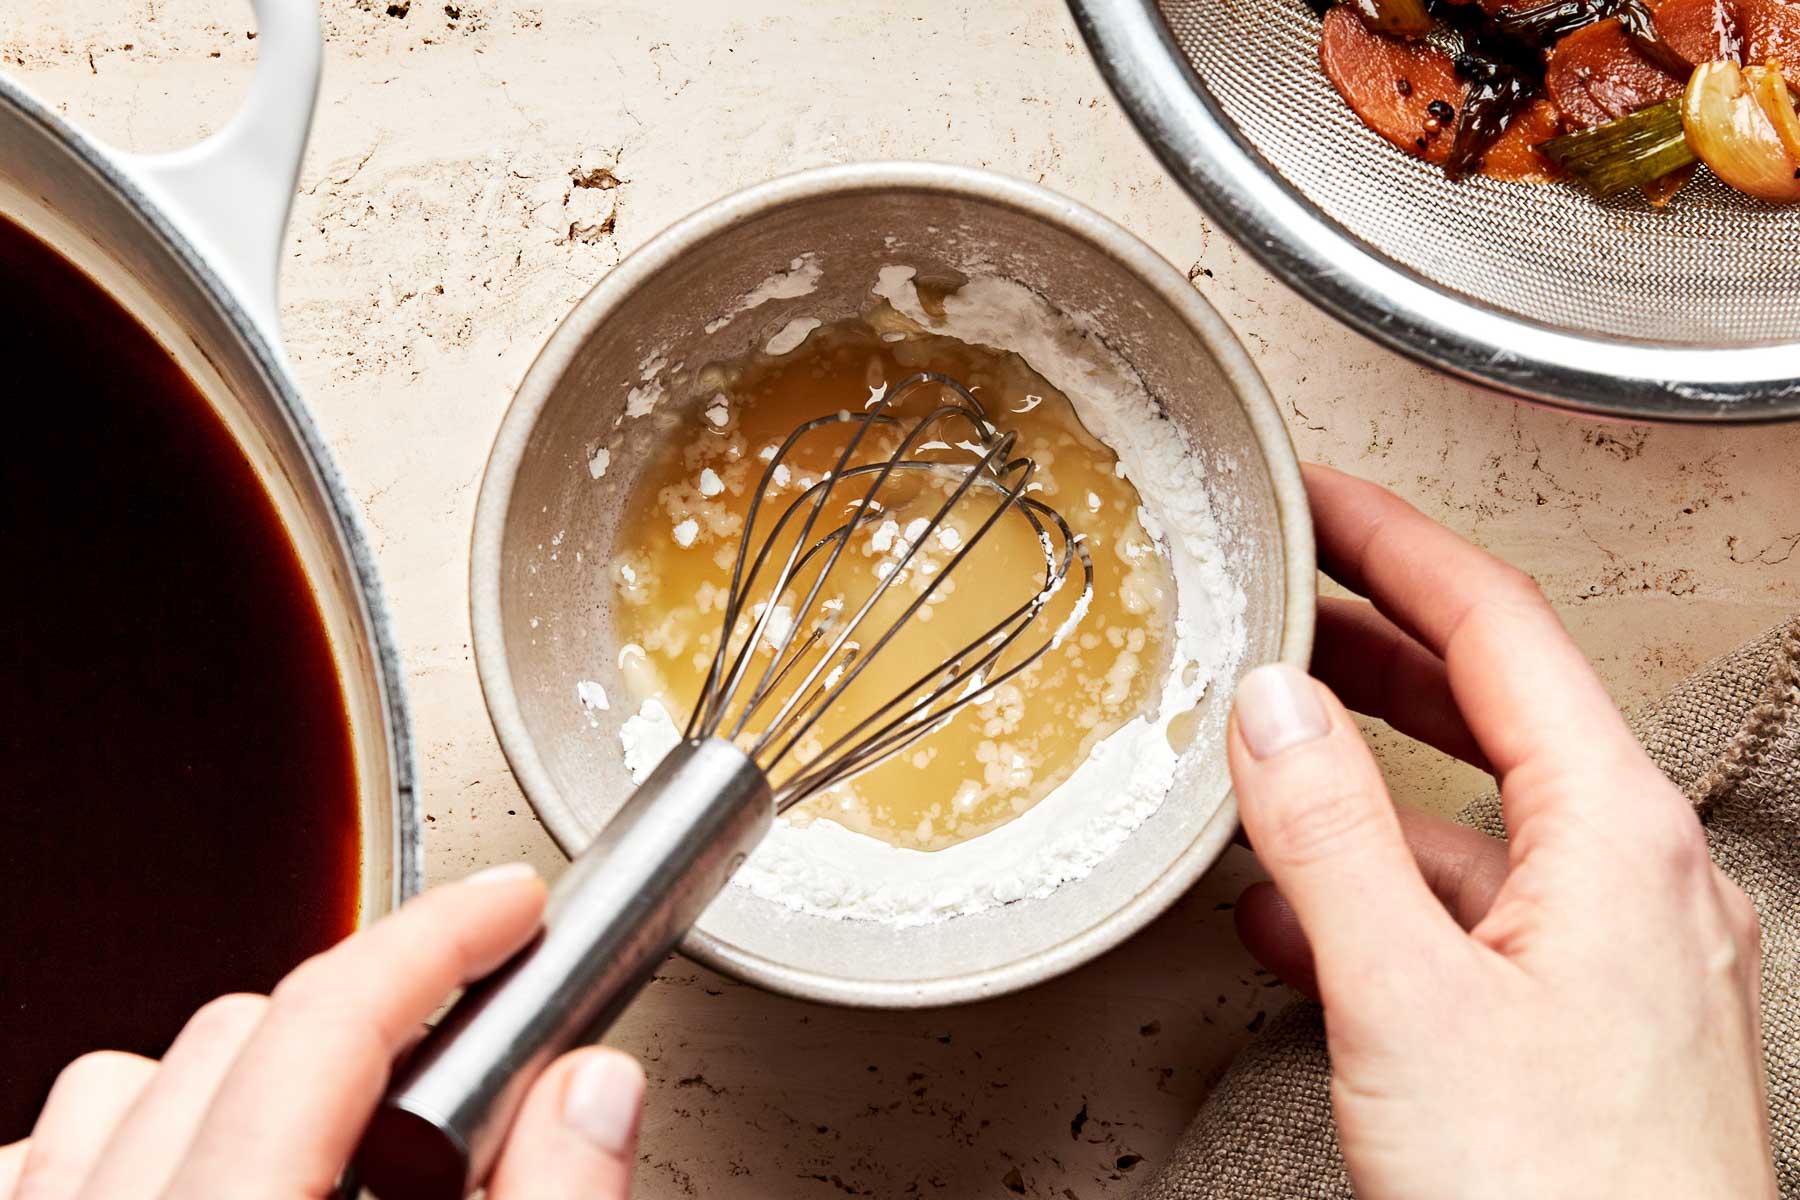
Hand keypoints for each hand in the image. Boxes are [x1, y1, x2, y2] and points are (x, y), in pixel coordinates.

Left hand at [0, 864, 644, 1199]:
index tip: (514, 907)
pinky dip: (127, 1142)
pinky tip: (195, 1176)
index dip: (442, 936)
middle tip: (462, 1058)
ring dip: (233, 1078)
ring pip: (120, 1083)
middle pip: (237, 1032)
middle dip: (367, 1017)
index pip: (330, 1021)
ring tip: (327, 1136)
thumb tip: (592, 1090)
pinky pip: (40, 1160)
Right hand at [1228, 464, 1773, 1198]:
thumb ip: (1331, 835)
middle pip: (1492, 702)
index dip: (1397, 543)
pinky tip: (1293, 909)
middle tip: (1282, 591)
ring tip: (1263, 738)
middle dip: (1374, 639)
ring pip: (1472, 812)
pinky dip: (1378, 884)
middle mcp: (1634, 874)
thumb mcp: (1409, 999)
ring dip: (1362, 770)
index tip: (1320, 496)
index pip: (1499, 626)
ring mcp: (1614, 950)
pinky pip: (1470, 910)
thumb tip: (1272, 703)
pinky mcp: (1579, 1020)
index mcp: (1619, 832)